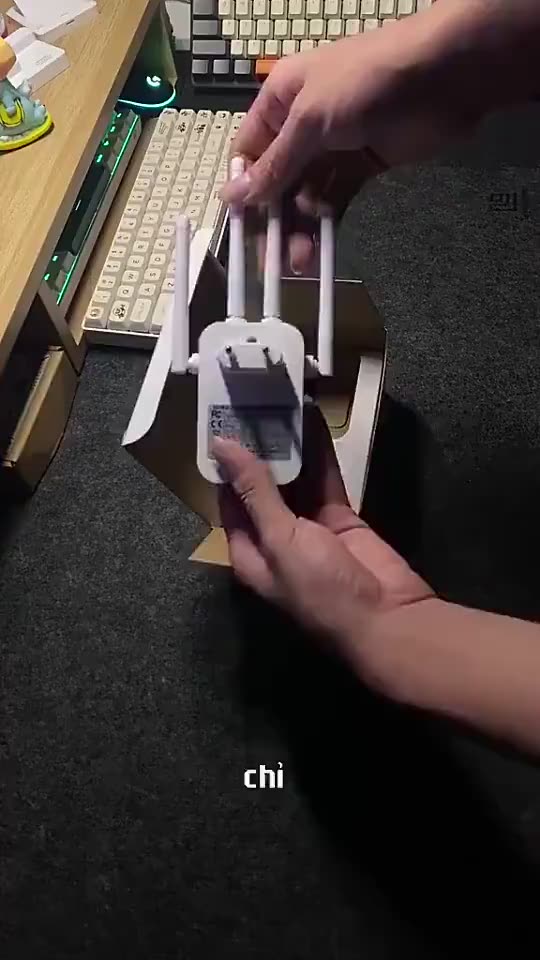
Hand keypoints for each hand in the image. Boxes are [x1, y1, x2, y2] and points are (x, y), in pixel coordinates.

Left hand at [214, 407, 432, 663]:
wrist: (387, 619)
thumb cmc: (320, 588)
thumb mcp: (279, 538)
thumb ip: (255, 490)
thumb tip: (221, 446)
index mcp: (250, 552)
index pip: (230, 501)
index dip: (227, 465)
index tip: (223, 423)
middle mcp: (275, 540)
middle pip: (262, 488)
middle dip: (259, 451)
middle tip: (253, 404)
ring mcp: (310, 529)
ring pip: (295, 480)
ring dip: (289, 449)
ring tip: (281, 404)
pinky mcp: (341, 520)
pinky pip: (326, 481)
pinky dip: (321, 455)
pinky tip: (315, 422)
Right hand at [221, 8, 479, 272]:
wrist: (442, 75)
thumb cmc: (366, 83)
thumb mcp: (310, 121)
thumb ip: (275, 165)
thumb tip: (232, 197)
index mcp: (280, 101)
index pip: (250, 153)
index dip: (244, 192)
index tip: (239, 231)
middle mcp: (302, 125)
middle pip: (277, 181)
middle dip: (273, 219)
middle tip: (269, 262)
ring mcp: (335, 147)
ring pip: (306, 195)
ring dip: (299, 229)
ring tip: (298, 263)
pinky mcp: (362, 166)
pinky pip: (335, 199)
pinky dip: (326, 224)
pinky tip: (318, 249)